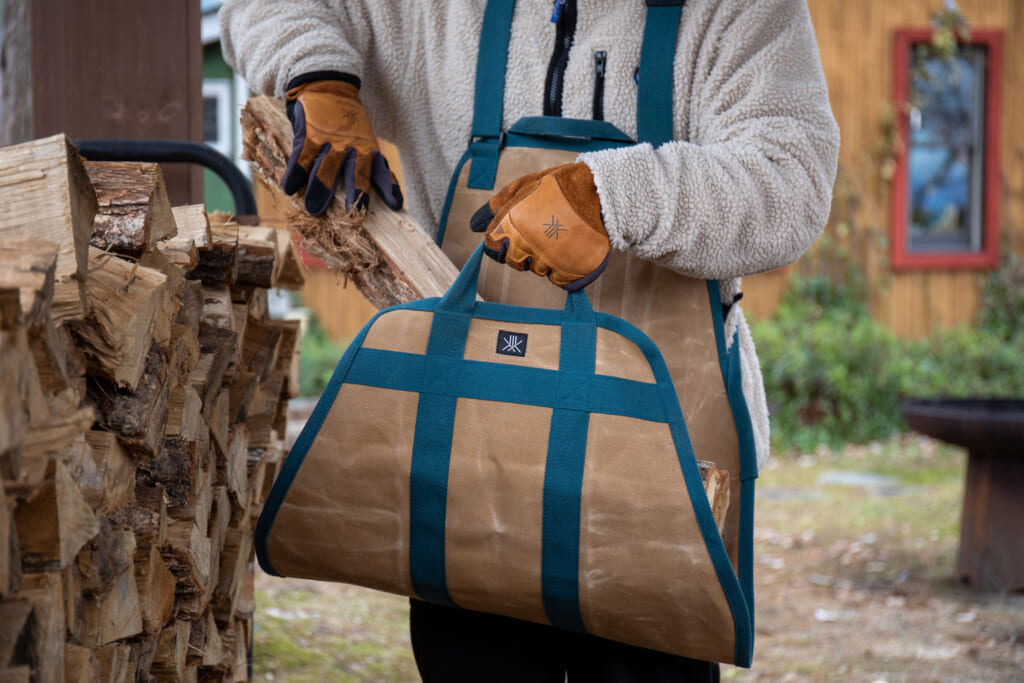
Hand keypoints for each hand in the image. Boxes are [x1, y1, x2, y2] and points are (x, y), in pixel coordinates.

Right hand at [283, 78, 402, 215]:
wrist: (328, 82)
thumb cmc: (345, 119)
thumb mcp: (362, 136)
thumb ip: (364, 159)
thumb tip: (366, 192)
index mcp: (368, 149)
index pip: (382, 172)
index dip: (388, 189)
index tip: (396, 205)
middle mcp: (352, 147)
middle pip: (356, 174)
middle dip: (356, 195)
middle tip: (354, 216)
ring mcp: (330, 142)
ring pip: (326, 169)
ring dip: (319, 190)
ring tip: (314, 210)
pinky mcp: (310, 135)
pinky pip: (301, 157)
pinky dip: (295, 174)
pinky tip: (289, 188)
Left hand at [470, 163, 608, 290]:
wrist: (601, 192)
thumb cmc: (558, 186)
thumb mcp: (523, 186)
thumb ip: (496, 207)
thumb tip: (473, 225)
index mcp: (511, 227)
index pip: (494, 249)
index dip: (504, 241)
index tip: (518, 231)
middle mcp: (528, 247)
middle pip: (516, 262)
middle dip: (526, 249)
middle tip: (545, 229)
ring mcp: (549, 262)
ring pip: (538, 269)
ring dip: (546, 256)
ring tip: (562, 233)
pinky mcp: (569, 273)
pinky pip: (557, 278)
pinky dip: (563, 266)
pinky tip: (570, 246)